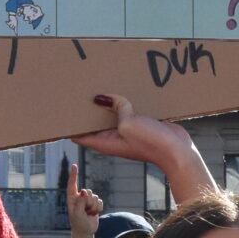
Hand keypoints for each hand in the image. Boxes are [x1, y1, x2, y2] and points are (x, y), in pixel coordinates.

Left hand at [64, 159, 103, 236]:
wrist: (85, 232)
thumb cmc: (78, 223)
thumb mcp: (77, 214)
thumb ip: (80, 203)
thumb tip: (84, 192)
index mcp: (72, 198)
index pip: (72, 184)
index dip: (73, 175)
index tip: (74, 165)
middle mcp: (79, 197)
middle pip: (87, 192)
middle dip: (89, 202)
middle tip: (85, 211)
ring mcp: (87, 200)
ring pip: (95, 196)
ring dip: (93, 207)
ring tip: (89, 214)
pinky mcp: (95, 204)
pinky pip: (100, 201)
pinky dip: (98, 208)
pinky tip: (94, 214)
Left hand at [73, 93, 191, 167]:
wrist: (178, 151)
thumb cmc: (151, 143)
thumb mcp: (129, 123)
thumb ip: (117, 108)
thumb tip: (103, 97)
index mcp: (105, 142)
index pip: (78, 135)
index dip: (69, 124)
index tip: (60, 112)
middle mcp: (113, 138)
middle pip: (94, 123)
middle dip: (87, 110)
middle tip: (78, 91)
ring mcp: (127, 132)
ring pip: (112, 115)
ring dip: (108, 104)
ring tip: (100, 85)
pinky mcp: (140, 126)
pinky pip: (128, 112)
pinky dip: (125, 103)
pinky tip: (125, 90)